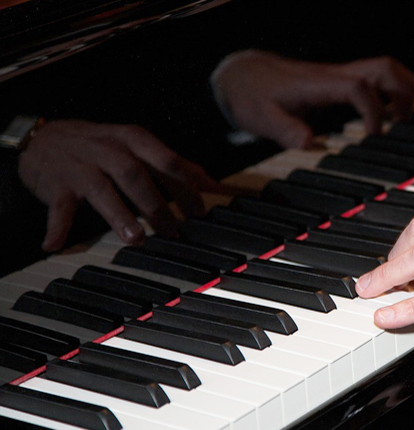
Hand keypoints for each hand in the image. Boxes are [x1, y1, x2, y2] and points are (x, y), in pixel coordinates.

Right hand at [18, 120, 220, 250]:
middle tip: (173, 232)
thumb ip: (173, 164)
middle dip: (156, 205)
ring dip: (120, 215)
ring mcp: (80, 167)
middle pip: (136, 175)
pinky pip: (58, 207)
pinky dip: (57, 227)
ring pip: (102, 190)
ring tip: (135, 238)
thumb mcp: (138, 146)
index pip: (166, 161)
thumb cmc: (101, 146)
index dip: (185, 187)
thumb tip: (211, 183)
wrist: (44, 138)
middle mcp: (108, 149)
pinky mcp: (56, 185)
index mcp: (133, 139)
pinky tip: (55, 245)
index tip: (199, 212)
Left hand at [212, 51, 413, 148]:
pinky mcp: (339, 82)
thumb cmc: (251, 95)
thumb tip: (310, 143)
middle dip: (413, 88)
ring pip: (385, 72)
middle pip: (384, 70)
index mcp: (320, 84)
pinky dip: (397, 91)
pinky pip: (376, 80)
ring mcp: (339, 76)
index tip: (376, 135)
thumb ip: (285, 130)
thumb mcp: (260, 116)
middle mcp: (335, 76)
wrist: (241, 75)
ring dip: (411, 87)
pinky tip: (405, 109)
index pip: (359, 88)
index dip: (374, 110)